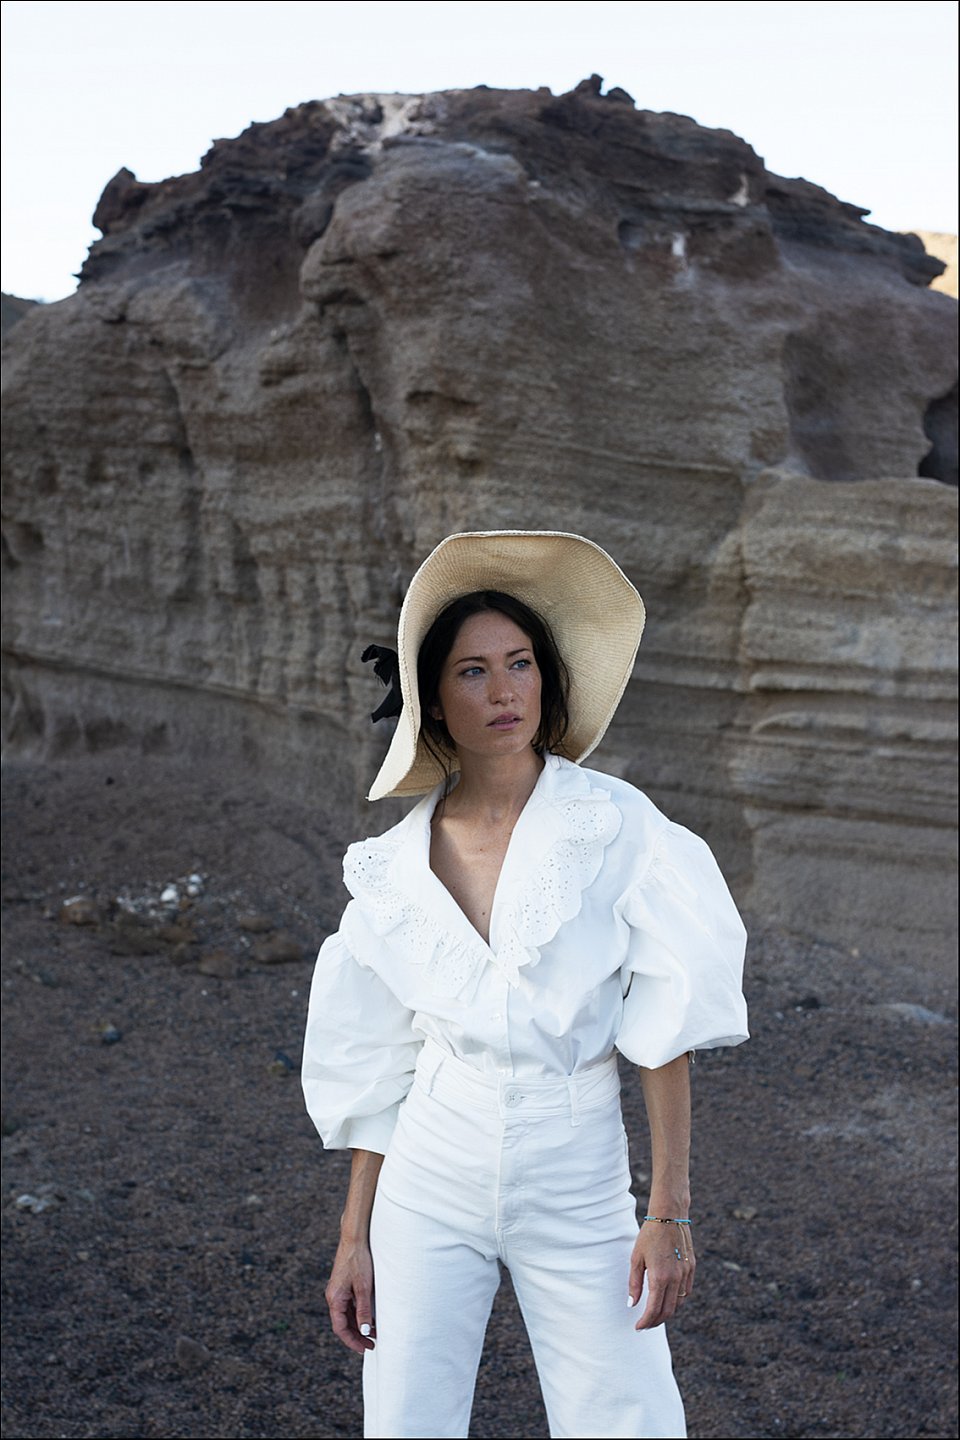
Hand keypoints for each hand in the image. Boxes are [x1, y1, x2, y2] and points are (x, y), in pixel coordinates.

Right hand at [325, 1236, 375, 1353]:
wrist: (354, 1238)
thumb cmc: (359, 1260)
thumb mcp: (364, 1287)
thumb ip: (363, 1310)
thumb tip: (365, 1332)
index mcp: (335, 1299)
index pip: (340, 1328)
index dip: (352, 1341)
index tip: (364, 1348)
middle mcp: (333, 1297)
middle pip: (342, 1324)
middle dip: (356, 1336)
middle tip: (371, 1344)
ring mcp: (337, 1291)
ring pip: (345, 1316)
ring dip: (357, 1326)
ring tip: (373, 1334)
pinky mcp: (342, 1286)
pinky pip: (348, 1306)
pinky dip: (357, 1315)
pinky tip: (368, 1318)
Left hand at [627, 1220, 695, 1329]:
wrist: (669, 1216)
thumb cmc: (649, 1235)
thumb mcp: (636, 1258)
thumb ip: (634, 1283)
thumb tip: (632, 1304)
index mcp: (660, 1277)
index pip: (654, 1309)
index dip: (645, 1322)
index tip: (638, 1327)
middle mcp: (675, 1278)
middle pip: (668, 1311)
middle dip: (656, 1321)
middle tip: (645, 1324)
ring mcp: (686, 1273)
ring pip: (678, 1303)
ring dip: (667, 1312)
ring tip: (655, 1313)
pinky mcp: (691, 1267)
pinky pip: (686, 1291)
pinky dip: (677, 1300)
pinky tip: (668, 1298)